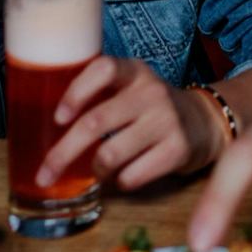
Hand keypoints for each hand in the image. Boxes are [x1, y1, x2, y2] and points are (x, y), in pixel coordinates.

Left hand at [34, 56, 224, 190]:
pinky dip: (119, 182)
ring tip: (97, 170)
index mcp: (134, 72)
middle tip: (45, 174)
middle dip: (62, 153)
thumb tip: (47, 127)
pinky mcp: (178, 150)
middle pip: (95, 121)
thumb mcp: (132, 88)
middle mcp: (151, 92)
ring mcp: (167, 121)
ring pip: (110, 154)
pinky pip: (132, 175)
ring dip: (95, 170)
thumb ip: (99, 95)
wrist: (206, 122)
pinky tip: (124, 176)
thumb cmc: (153, 109)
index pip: (102, 69)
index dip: (76, 92)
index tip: (58, 118)